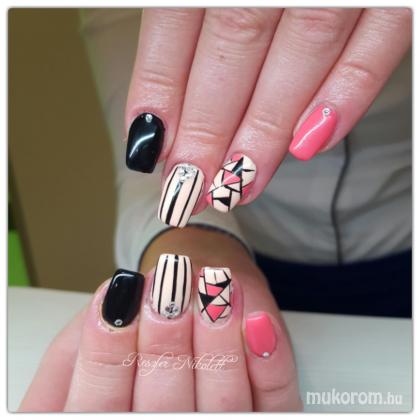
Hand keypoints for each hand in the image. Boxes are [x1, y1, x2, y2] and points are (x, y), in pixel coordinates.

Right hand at [19, 229, 300, 411]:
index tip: (120, 300)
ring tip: (213, 289)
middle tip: (167, 294)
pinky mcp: (267, 414)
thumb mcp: (83, 340)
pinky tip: (257, 321)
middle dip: (165, 346)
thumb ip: (80, 343)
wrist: (183, 299)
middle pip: (164, 408)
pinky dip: (270, 361)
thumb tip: (108, 311)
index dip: (108, 355)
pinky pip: (276, 400)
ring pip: (225, 405)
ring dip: (219, 345)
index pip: (100, 408)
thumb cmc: (134, 326)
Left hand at [125, 8, 410, 223]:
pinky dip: (347, 93)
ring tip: (239, 183)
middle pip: (236, 43)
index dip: (160, 89)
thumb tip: (162, 110)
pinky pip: (380, 40)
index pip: (177, 18)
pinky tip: (309, 143)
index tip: (148, 149)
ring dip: (266, 128)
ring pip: (303, 48)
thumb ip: (188, 18)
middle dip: (208, 126)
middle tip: (190, 186)